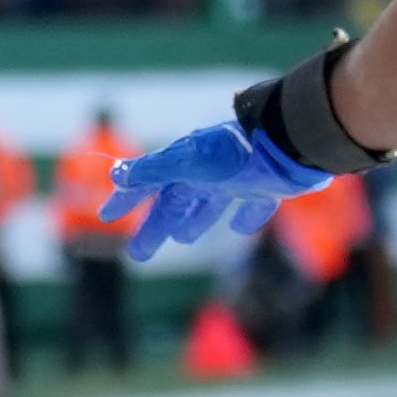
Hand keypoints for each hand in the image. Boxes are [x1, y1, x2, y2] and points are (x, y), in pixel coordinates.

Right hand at [102, 114, 312, 262]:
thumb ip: (153, 169)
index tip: (107, 217)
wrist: (289, 141)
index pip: (146, 185)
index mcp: (184, 165)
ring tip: (183, 237)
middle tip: (139, 254)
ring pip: (208, 204)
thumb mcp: (188, 162)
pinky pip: (252, 207)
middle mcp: (207, 172)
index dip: (126, 199)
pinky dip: (244, 217)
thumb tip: (115, 175)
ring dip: (192, 220)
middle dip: (155, 227)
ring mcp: (236, 180)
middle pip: (174, 204)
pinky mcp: (266, 188)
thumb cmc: (236, 153)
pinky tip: (241, 227)